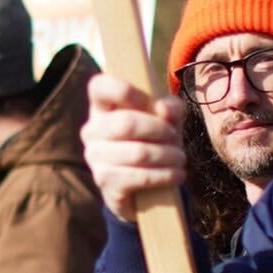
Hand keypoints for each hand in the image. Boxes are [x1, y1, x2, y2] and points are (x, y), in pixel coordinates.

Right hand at [82, 73, 186, 223]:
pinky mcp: (105, 181)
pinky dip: (165, 176)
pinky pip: (139, 177)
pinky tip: (176, 175)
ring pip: (138, 153)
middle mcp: (92, 130)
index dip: (126, 91)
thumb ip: (171, 107)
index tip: (147, 102)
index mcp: (102, 106)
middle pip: (127, 123)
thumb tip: (165, 109)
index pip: (100, 87)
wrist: (142, 185)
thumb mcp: (166, 119)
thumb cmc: (153, 141)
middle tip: (175, 138)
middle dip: (161, 131)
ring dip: (167, 156)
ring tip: (180, 159)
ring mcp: (95, 157)